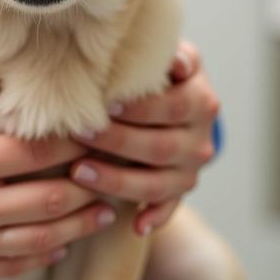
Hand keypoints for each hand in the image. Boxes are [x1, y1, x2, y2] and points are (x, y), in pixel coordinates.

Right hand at [0, 81, 114, 279]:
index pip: (32, 152)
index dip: (71, 142)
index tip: (96, 131)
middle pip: (49, 196)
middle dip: (88, 182)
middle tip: (114, 170)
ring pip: (42, 237)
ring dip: (80, 223)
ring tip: (106, 211)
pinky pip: (15, 266)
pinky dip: (46, 255)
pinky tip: (64, 242)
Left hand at [69, 41, 219, 236]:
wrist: (174, 101)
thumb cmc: (158, 73)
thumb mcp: (165, 57)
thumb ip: (166, 54)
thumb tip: (176, 62)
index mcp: (200, 101)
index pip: (173, 106)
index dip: (140, 108)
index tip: (105, 104)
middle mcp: (200, 139)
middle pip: (160, 146)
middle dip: (117, 142)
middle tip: (79, 135)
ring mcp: (190, 169)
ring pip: (158, 183)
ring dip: (118, 181)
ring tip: (79, 173)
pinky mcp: (179, 191)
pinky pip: (168, 208)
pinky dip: (154, 218)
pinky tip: (134, 225)